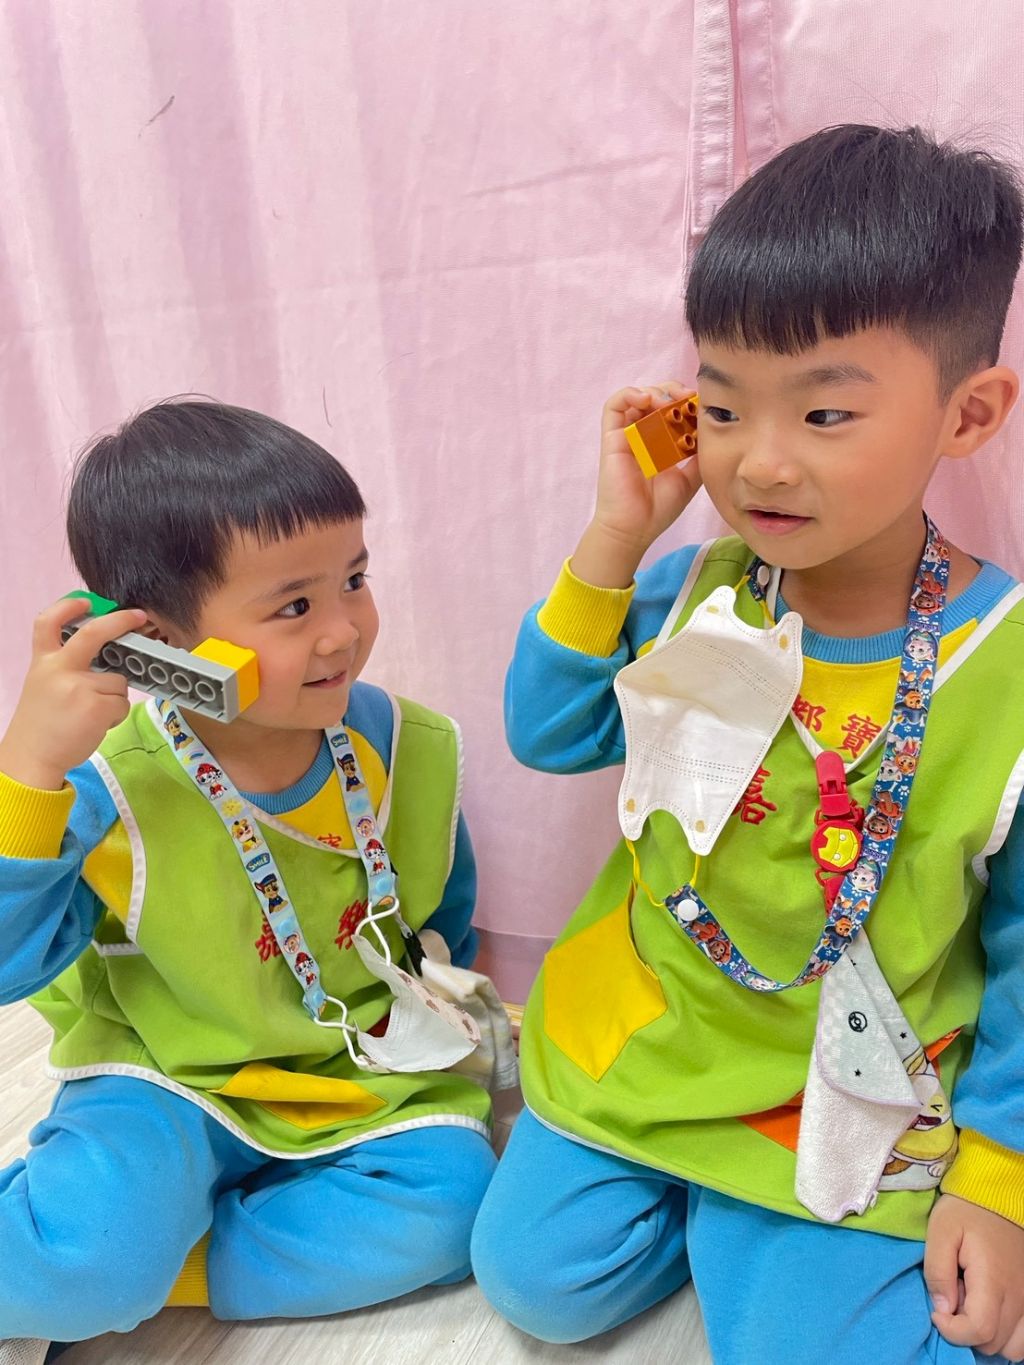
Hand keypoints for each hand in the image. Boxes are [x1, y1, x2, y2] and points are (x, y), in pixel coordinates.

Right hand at [0, 597, 146, 789]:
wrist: (31, 758)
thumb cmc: (42, 724)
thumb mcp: (43, 685)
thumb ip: (65, 667)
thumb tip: (104, 654)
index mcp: (43, 662)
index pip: (48, 623)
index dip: (67, 607)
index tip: (85, 601)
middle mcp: (60, 669)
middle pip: (94, 634)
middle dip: (120, 620)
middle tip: (138, 616)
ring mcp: (79, 687)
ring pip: (118, 681)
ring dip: (112, 698)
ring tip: (89, 715)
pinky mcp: (96, 706)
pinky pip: (121, 703)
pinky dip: (114, 715)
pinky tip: (95, 725)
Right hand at [571, 384, 703, 587]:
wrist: (635, 529)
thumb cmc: (658, 509)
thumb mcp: (690, 478)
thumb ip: (698, 455)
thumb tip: (714, 432)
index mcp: (661, 443)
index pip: (673, 410)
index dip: (686, 401)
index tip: (700, 404)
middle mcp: (643, 435)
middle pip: (656, 397)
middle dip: (673, 392)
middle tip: (687, 398)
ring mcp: (627, 435)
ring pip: (637, 396)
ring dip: (655, 391)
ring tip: (668, 402)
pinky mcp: (612, 437)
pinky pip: (613, 405)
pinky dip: (629, 394)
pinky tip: (646, 400)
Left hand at [925, 1192, 1023, 1358]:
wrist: (998, 1196)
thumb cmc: (965, 1211)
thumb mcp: (940, 1231)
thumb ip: (937, 1271)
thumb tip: (941, 1309)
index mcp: (994, 1280)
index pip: (979, 1330)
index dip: (952, 1330)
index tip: (936, 1311)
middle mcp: (1018, 1296)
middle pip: (992, 1343)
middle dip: (965, 1328)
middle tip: (954, 1295)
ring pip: (1011, 1346)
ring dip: (986, 1335)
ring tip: (971, 1301)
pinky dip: (1006, 1335)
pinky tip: (988, 1310)